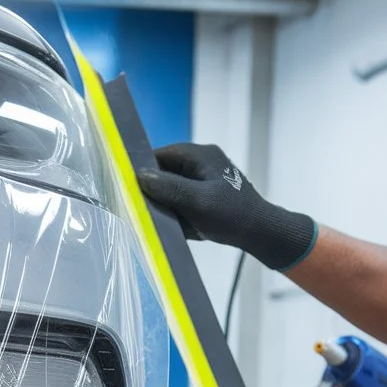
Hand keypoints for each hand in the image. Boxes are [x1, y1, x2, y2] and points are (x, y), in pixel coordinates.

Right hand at [136, 143, 316, 271]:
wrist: (260, 232)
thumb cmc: (231, 215)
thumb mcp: (197, 201)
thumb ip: (169, 187)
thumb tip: (140, 175)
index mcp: (201, 155)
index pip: (162, 154)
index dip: (144, 168)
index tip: (127, 184)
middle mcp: (201, 163)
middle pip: (166, 170)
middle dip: (153, 188)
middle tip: (139, 204)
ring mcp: (204, 179)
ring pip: (172, 186)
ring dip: (164, 201)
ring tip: (154, 215)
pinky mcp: (205, 195)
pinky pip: (181, 198)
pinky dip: (174, 208)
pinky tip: (171, 222)